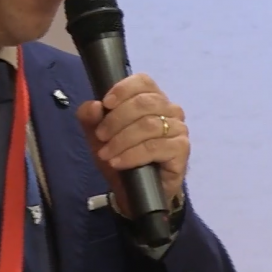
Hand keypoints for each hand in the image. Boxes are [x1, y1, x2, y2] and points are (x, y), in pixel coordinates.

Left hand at [76, 73, 189, 217]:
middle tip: (101, 136)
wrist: (133, 190)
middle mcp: (169, 109)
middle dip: (116, 120)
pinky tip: (118, 162)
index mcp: (151, 98)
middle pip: (143, 103)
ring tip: (106, 154)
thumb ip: (90, 118)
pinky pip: (155, 147)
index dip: (123, 89)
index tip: (105, 104)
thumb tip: (94, 106)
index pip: (143, 81)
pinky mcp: (181, 149)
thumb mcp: (97, 135)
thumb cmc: (120, 154)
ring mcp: (178, 128)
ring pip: (148, 125)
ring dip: (122, 140)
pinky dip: (132, 155)